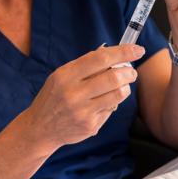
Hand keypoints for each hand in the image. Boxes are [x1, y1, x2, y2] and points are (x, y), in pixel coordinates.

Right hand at [24, 44, 143, 147]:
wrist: (40, 129)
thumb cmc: (54, 97)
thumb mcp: (62, 76)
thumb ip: (85, 66)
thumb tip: (114, 54)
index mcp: (66, 76)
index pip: (100, 58)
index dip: (123, 52)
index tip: (137, 49)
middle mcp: (73, 93)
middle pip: (113, 77)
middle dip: (129, 72)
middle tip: (131, 71)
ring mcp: (82, 112)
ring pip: (118, 94)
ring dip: (125, 87)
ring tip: (122, 85)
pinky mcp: (90, 126)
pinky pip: (111, 110)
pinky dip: (112, 103)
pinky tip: (104, 103)